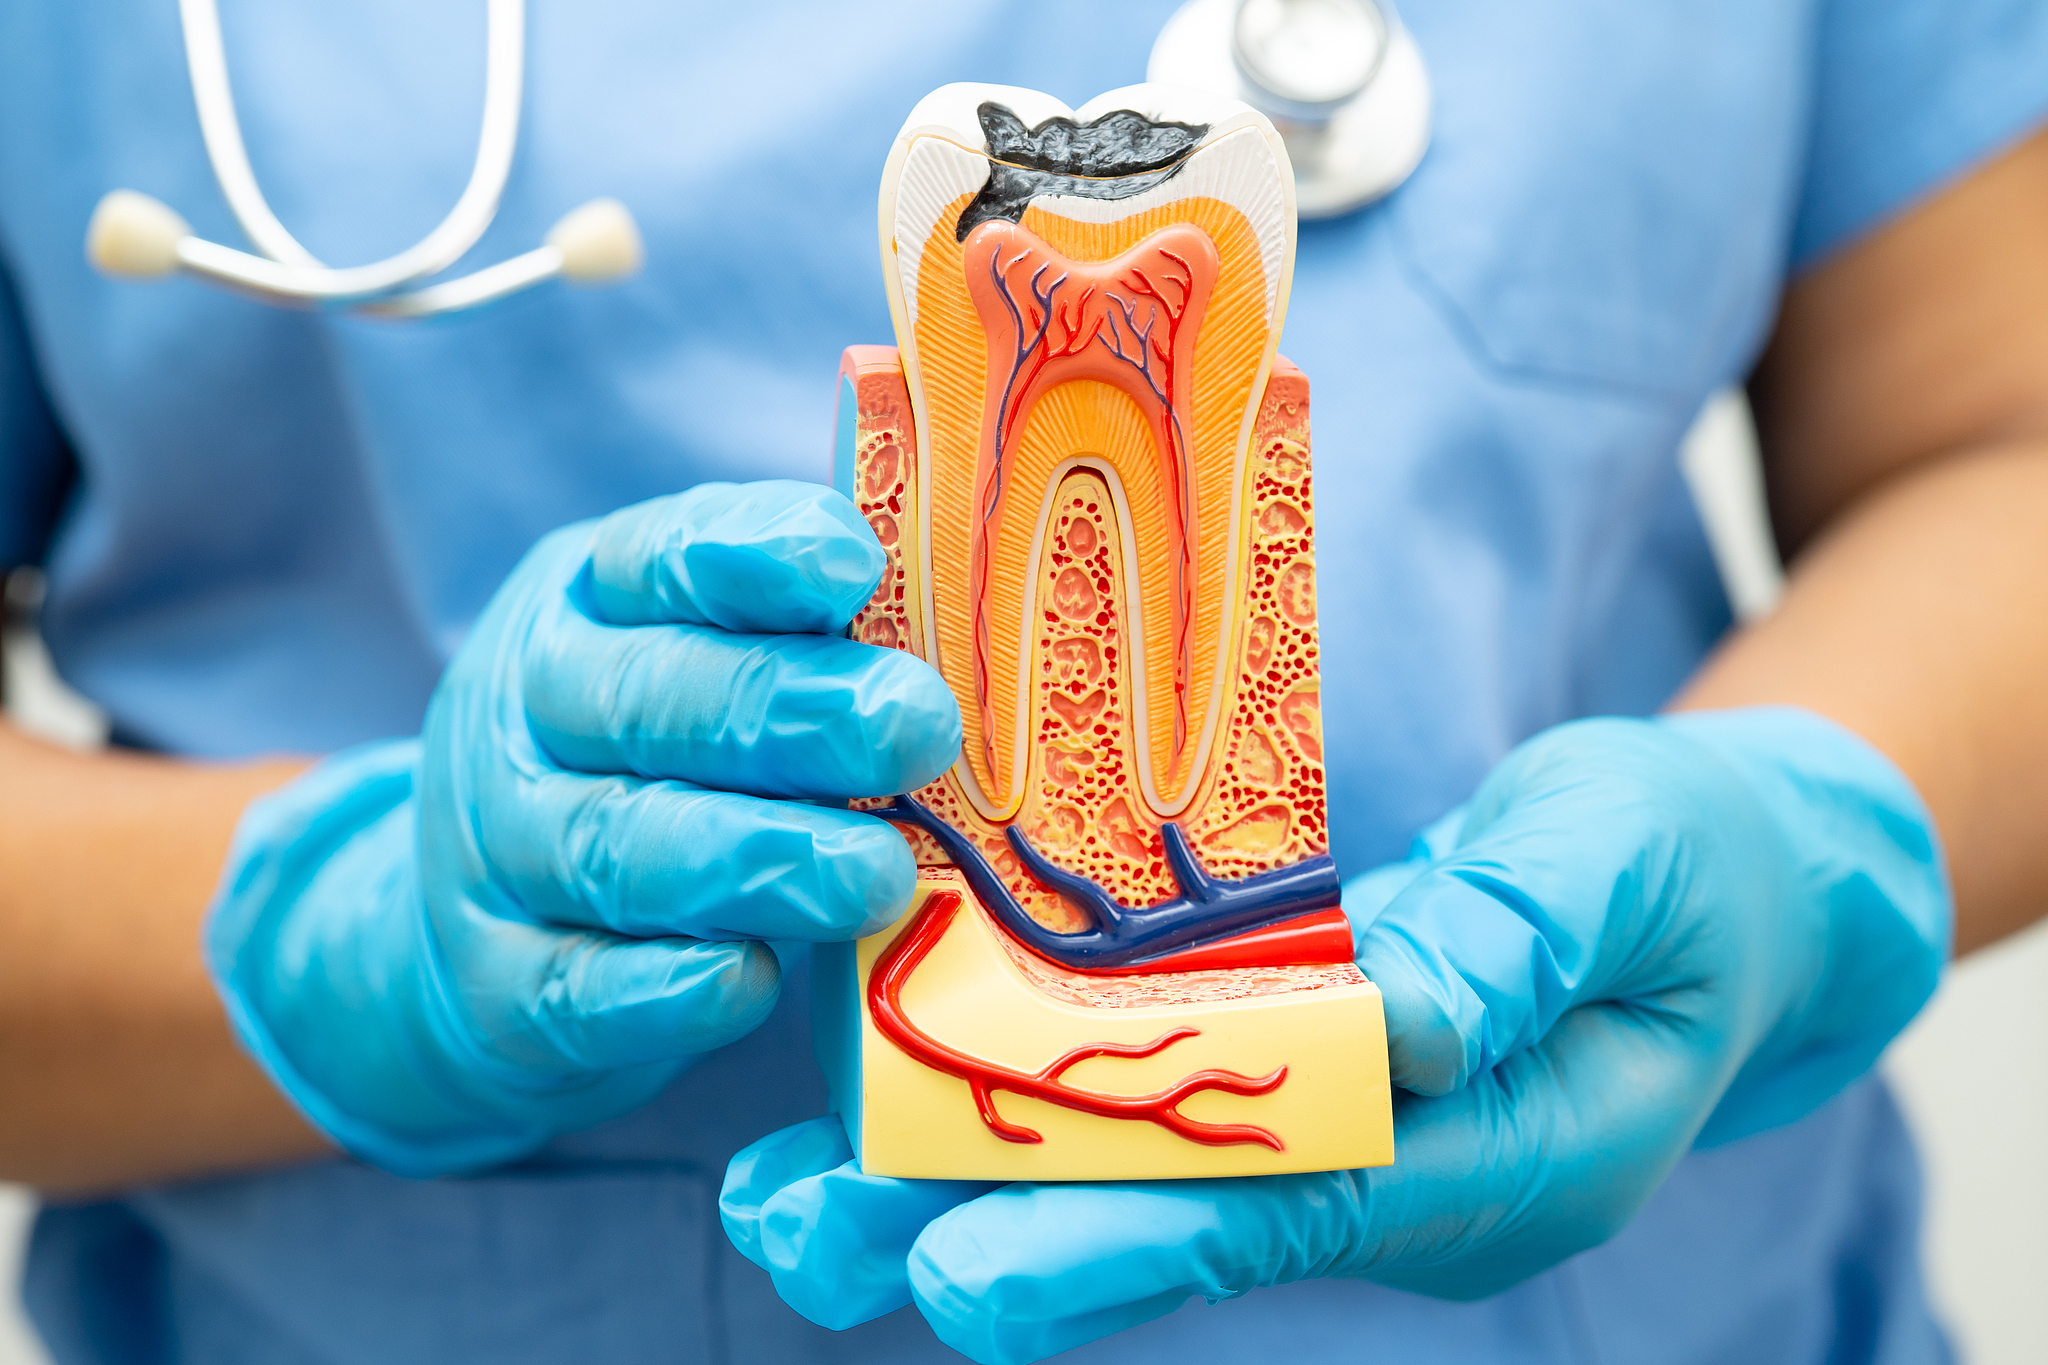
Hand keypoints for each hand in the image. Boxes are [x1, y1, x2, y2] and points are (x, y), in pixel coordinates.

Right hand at [207, 481, 960, 1175]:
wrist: (480, 921)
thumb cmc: (656, 763)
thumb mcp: (708, 661)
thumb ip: (815, 643)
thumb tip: (988, 650)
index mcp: (594, 601)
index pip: (665, 557)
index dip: (757, 558)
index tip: (854, 566)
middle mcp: (530, 711)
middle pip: (652, 700)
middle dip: (788, 711)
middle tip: (916, 728)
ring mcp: (503, 851)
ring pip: (620, 846)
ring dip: (755, 859)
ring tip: (875, 875)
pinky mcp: (501, 988)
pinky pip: (578, 989)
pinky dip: (665, 989)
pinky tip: (750, 981)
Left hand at [720, 708, 1946, 1363]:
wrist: (1732, 887)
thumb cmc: (1693, 868)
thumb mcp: (1631, 863)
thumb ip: (1525, 932)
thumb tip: (1412, 1017)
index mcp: (1496, 1157)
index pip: (1283, 1210)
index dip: (1121, 1236)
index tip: (959, 1275)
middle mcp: (1392, 1172)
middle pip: (1169, 1221)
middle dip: (983, 1233)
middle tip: (798, 1242)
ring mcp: (1339, 1132)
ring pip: (1133, 1172)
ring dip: (961, 1179)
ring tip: (784, 1199)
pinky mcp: (1295, 1071)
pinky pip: (1148, 1098)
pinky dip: (1026, 1096)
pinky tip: (895, 1084)